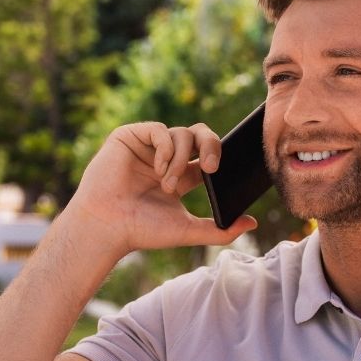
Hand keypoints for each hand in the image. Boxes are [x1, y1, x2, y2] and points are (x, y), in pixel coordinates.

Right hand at [71, 122, 257, 254]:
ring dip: (182, 159)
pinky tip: (159, 169)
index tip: (220, 172)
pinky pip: (160, 129)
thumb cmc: (141, 230)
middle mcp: (166, 158)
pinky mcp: (130, 136)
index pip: (207, 155)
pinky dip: (166, 148)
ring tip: (168, 184)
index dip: (218, 157)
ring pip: (182, 134)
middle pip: (200, 135)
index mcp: (181, 176)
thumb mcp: (188, 230)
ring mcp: (148, 146)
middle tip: (212, 168)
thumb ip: (221, 230)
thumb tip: (252, 223)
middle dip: (212, 146)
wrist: (107, 227)